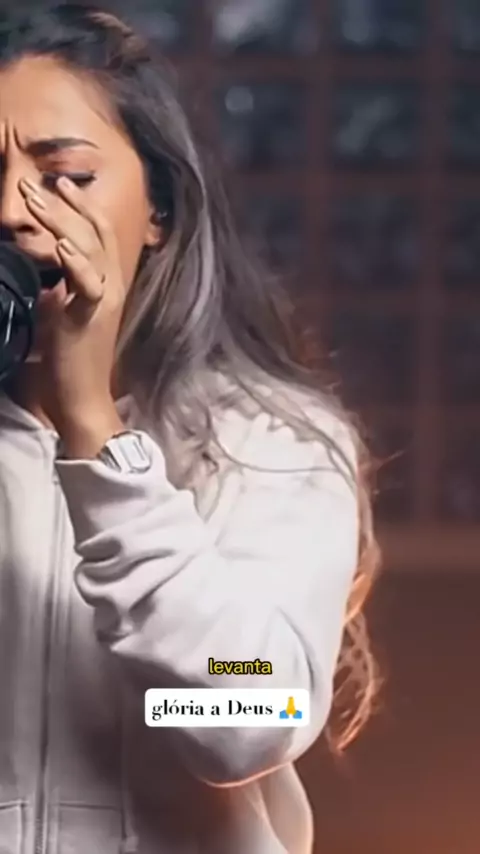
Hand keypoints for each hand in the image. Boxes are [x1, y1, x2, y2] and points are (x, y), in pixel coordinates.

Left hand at [19, 176, 125, 442]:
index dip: (79, 206)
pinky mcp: (91, 318)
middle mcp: (111, 285)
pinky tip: (59, 245)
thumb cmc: (71, 359)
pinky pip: (89, 285)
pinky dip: (76, 263)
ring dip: (59, 221)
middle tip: (33, 183)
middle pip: (93, 232)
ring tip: (35, 201)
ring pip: (88, 249)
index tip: (57, 184)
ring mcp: (104, 301)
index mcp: (105, 283)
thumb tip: (40, 273)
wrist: (82, 397)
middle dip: (62, 204)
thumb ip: (57, 289)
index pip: (98, 234)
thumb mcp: (61, 313)